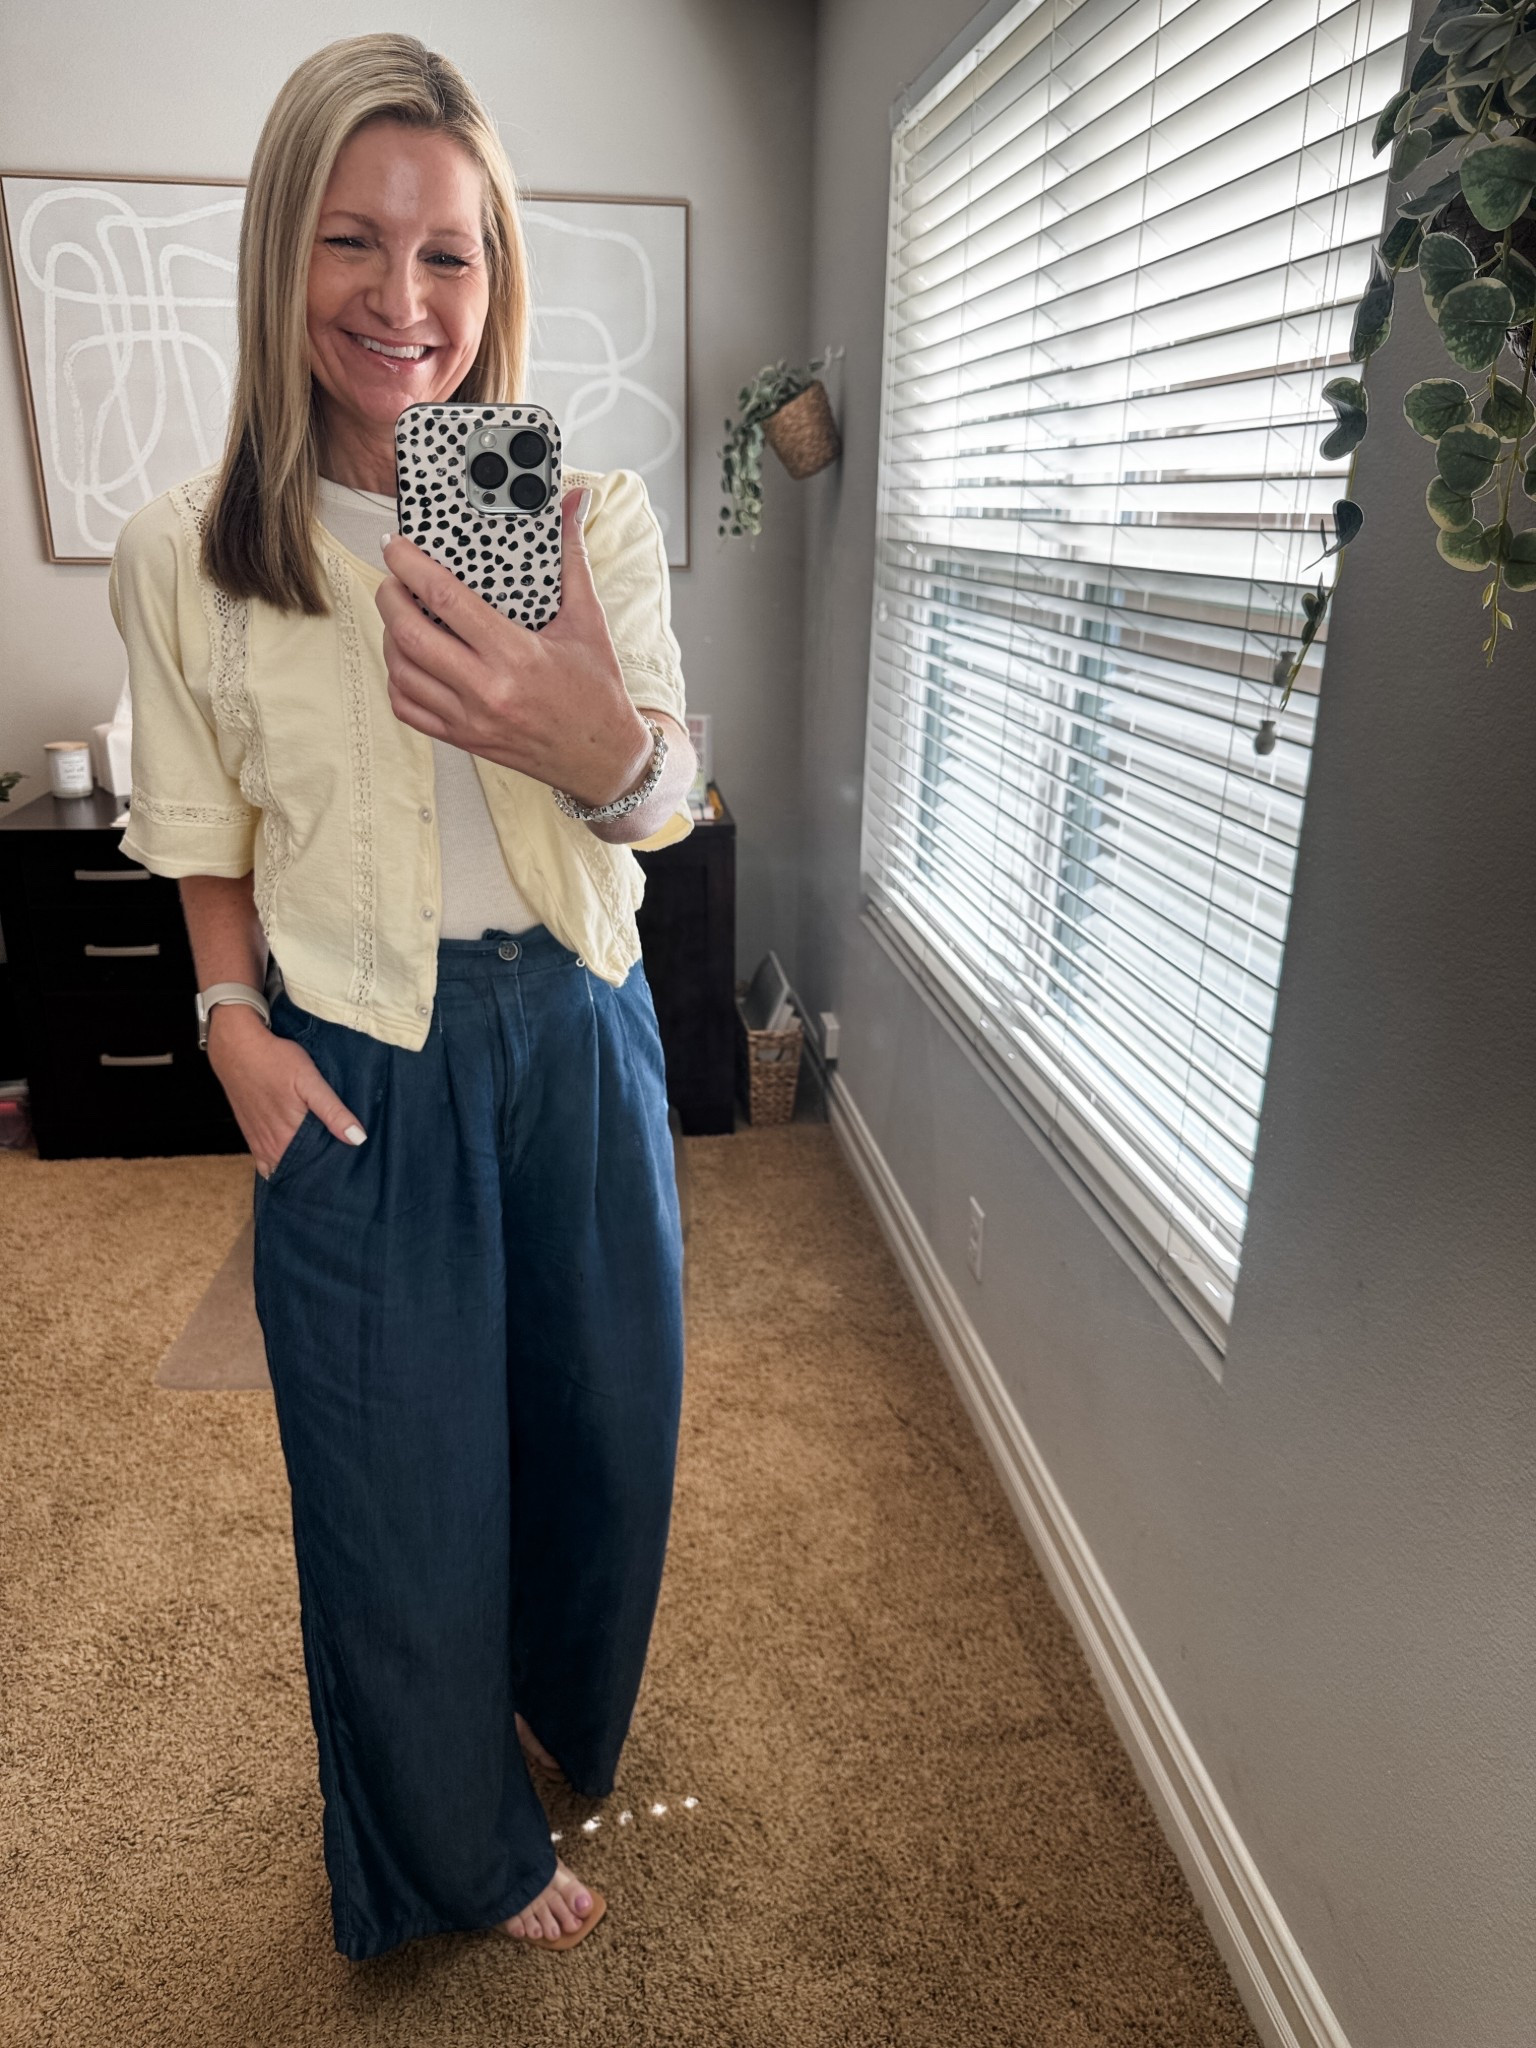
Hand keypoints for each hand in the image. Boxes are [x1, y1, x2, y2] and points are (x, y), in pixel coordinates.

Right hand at [205, 1006, 366, 1178]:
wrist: (236, 1048)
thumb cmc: (275, 1060)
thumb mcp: (310, 1081)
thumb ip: (333, 1111)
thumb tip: (357, 1139)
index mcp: (289, 1137)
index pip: (317, 1167)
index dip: (334, 1167)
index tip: (349, 1165)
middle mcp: (272, 1147)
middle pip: (301, 1170)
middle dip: (319, 1170)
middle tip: (340, 1165)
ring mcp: (259, 1144)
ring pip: (284, 1167)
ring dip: (300, 1168)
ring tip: (320, 1162)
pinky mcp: (251, 1136)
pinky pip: (266, 1162)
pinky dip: (280, 1163)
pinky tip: (294, 1157)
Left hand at [375, 487, 654, 807]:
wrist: (603, 758)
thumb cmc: (597, 691)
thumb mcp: (589, 620)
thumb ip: (573, 558)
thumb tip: (573, 505)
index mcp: (517, 655)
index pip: (446, 600)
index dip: (411, 566)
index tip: (396, 546)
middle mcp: (488, 689)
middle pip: (411, 635)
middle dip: (389, 597)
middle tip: (392, 577)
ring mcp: (470, 718)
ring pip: (402, 671)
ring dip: (390, 636)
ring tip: (399, 613)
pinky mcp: (463, 738)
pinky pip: (408, 708)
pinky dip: (397, 679)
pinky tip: (408, 658)